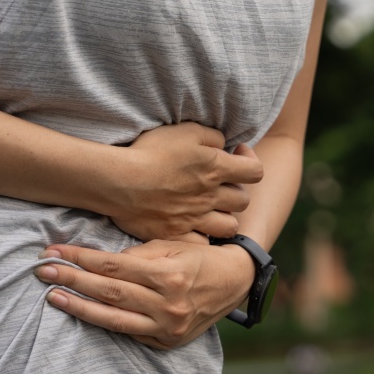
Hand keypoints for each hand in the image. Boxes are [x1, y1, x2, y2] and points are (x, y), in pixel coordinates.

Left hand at [34, 240, 254, 348]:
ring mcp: (167, 327)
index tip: (53, 252)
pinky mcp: (167, 342)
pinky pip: (129, 333)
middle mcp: (167, 304)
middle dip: (71, 281)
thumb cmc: (198, 257)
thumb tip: (99, 262)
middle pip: (108, 292)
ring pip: (113, 319)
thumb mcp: (171, 245)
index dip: (79, 259)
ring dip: (79, 307)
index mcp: (168, 275)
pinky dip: (104, 323)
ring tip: (52, 297)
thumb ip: (135, 255)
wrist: (235, 282)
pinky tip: (83, 313)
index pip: (112, 267)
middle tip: (42, 272)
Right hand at [109, 123, 262, 242]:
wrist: (118, 181)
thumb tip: (224, 145)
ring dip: (224, 218)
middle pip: (243, 201)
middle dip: (236, 191)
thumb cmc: (149, 151)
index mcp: (216, 168)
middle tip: (219, 185)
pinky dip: (201, 236)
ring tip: (210, 210)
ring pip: (229, 226)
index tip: (237, 156)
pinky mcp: (176, 234)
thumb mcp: (184, 131)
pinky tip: (191, 227)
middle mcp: (210, 196)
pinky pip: (202, 243)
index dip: (251, 162)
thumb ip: (211, 136)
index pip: (256, 172)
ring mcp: (195, 219)